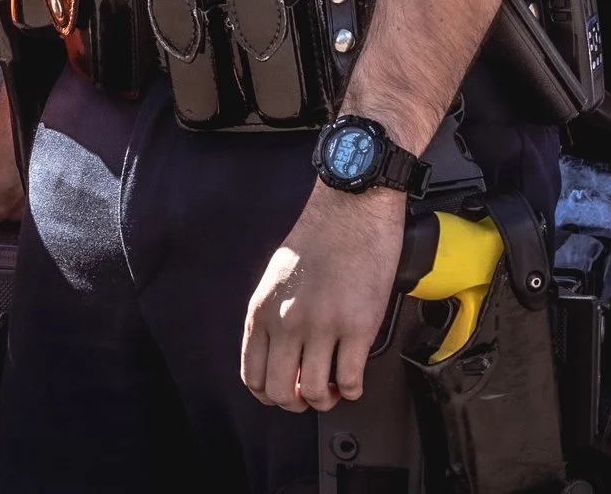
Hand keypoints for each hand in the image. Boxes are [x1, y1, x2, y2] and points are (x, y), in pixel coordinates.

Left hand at [240, 182, 404, 410]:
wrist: (351, 208)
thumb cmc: (318, 237)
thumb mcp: (276, 279)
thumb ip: (274, 317)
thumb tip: (281, 354)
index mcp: (262, 310)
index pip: (252, 375)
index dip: (268, 395)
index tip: (284, 392)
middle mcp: (287, 322)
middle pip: (280, 392)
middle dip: (296, 403)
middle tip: (311, 394)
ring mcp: (322, 326)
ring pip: (315, 393)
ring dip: (327, 399)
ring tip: (335, 386)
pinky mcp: (358, 326)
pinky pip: (351, 380)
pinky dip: (353, 389)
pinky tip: (354, 377)